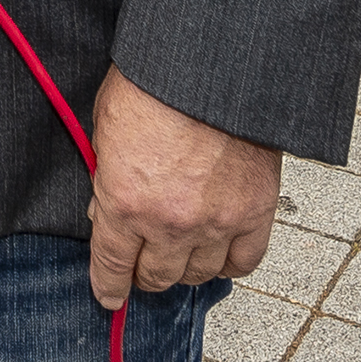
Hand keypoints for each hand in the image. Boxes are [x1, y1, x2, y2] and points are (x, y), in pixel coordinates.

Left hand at [85, 68, 280, 310]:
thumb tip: (105, 211)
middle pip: (156, 277)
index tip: (108, 296)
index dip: (108, 286)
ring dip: (184, 268)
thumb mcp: (105, 129)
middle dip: (143, 274)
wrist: (211, 65)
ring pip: (198, 275)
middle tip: (142, 265)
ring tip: (179, 254)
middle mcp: (169, 222)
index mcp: (125, 201)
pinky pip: (243, 262)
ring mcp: (216, 222)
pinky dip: (229, 262)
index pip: (112, 265)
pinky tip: (219, 252)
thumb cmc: (153, 84)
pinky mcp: (255, 213)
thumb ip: (105, 177)